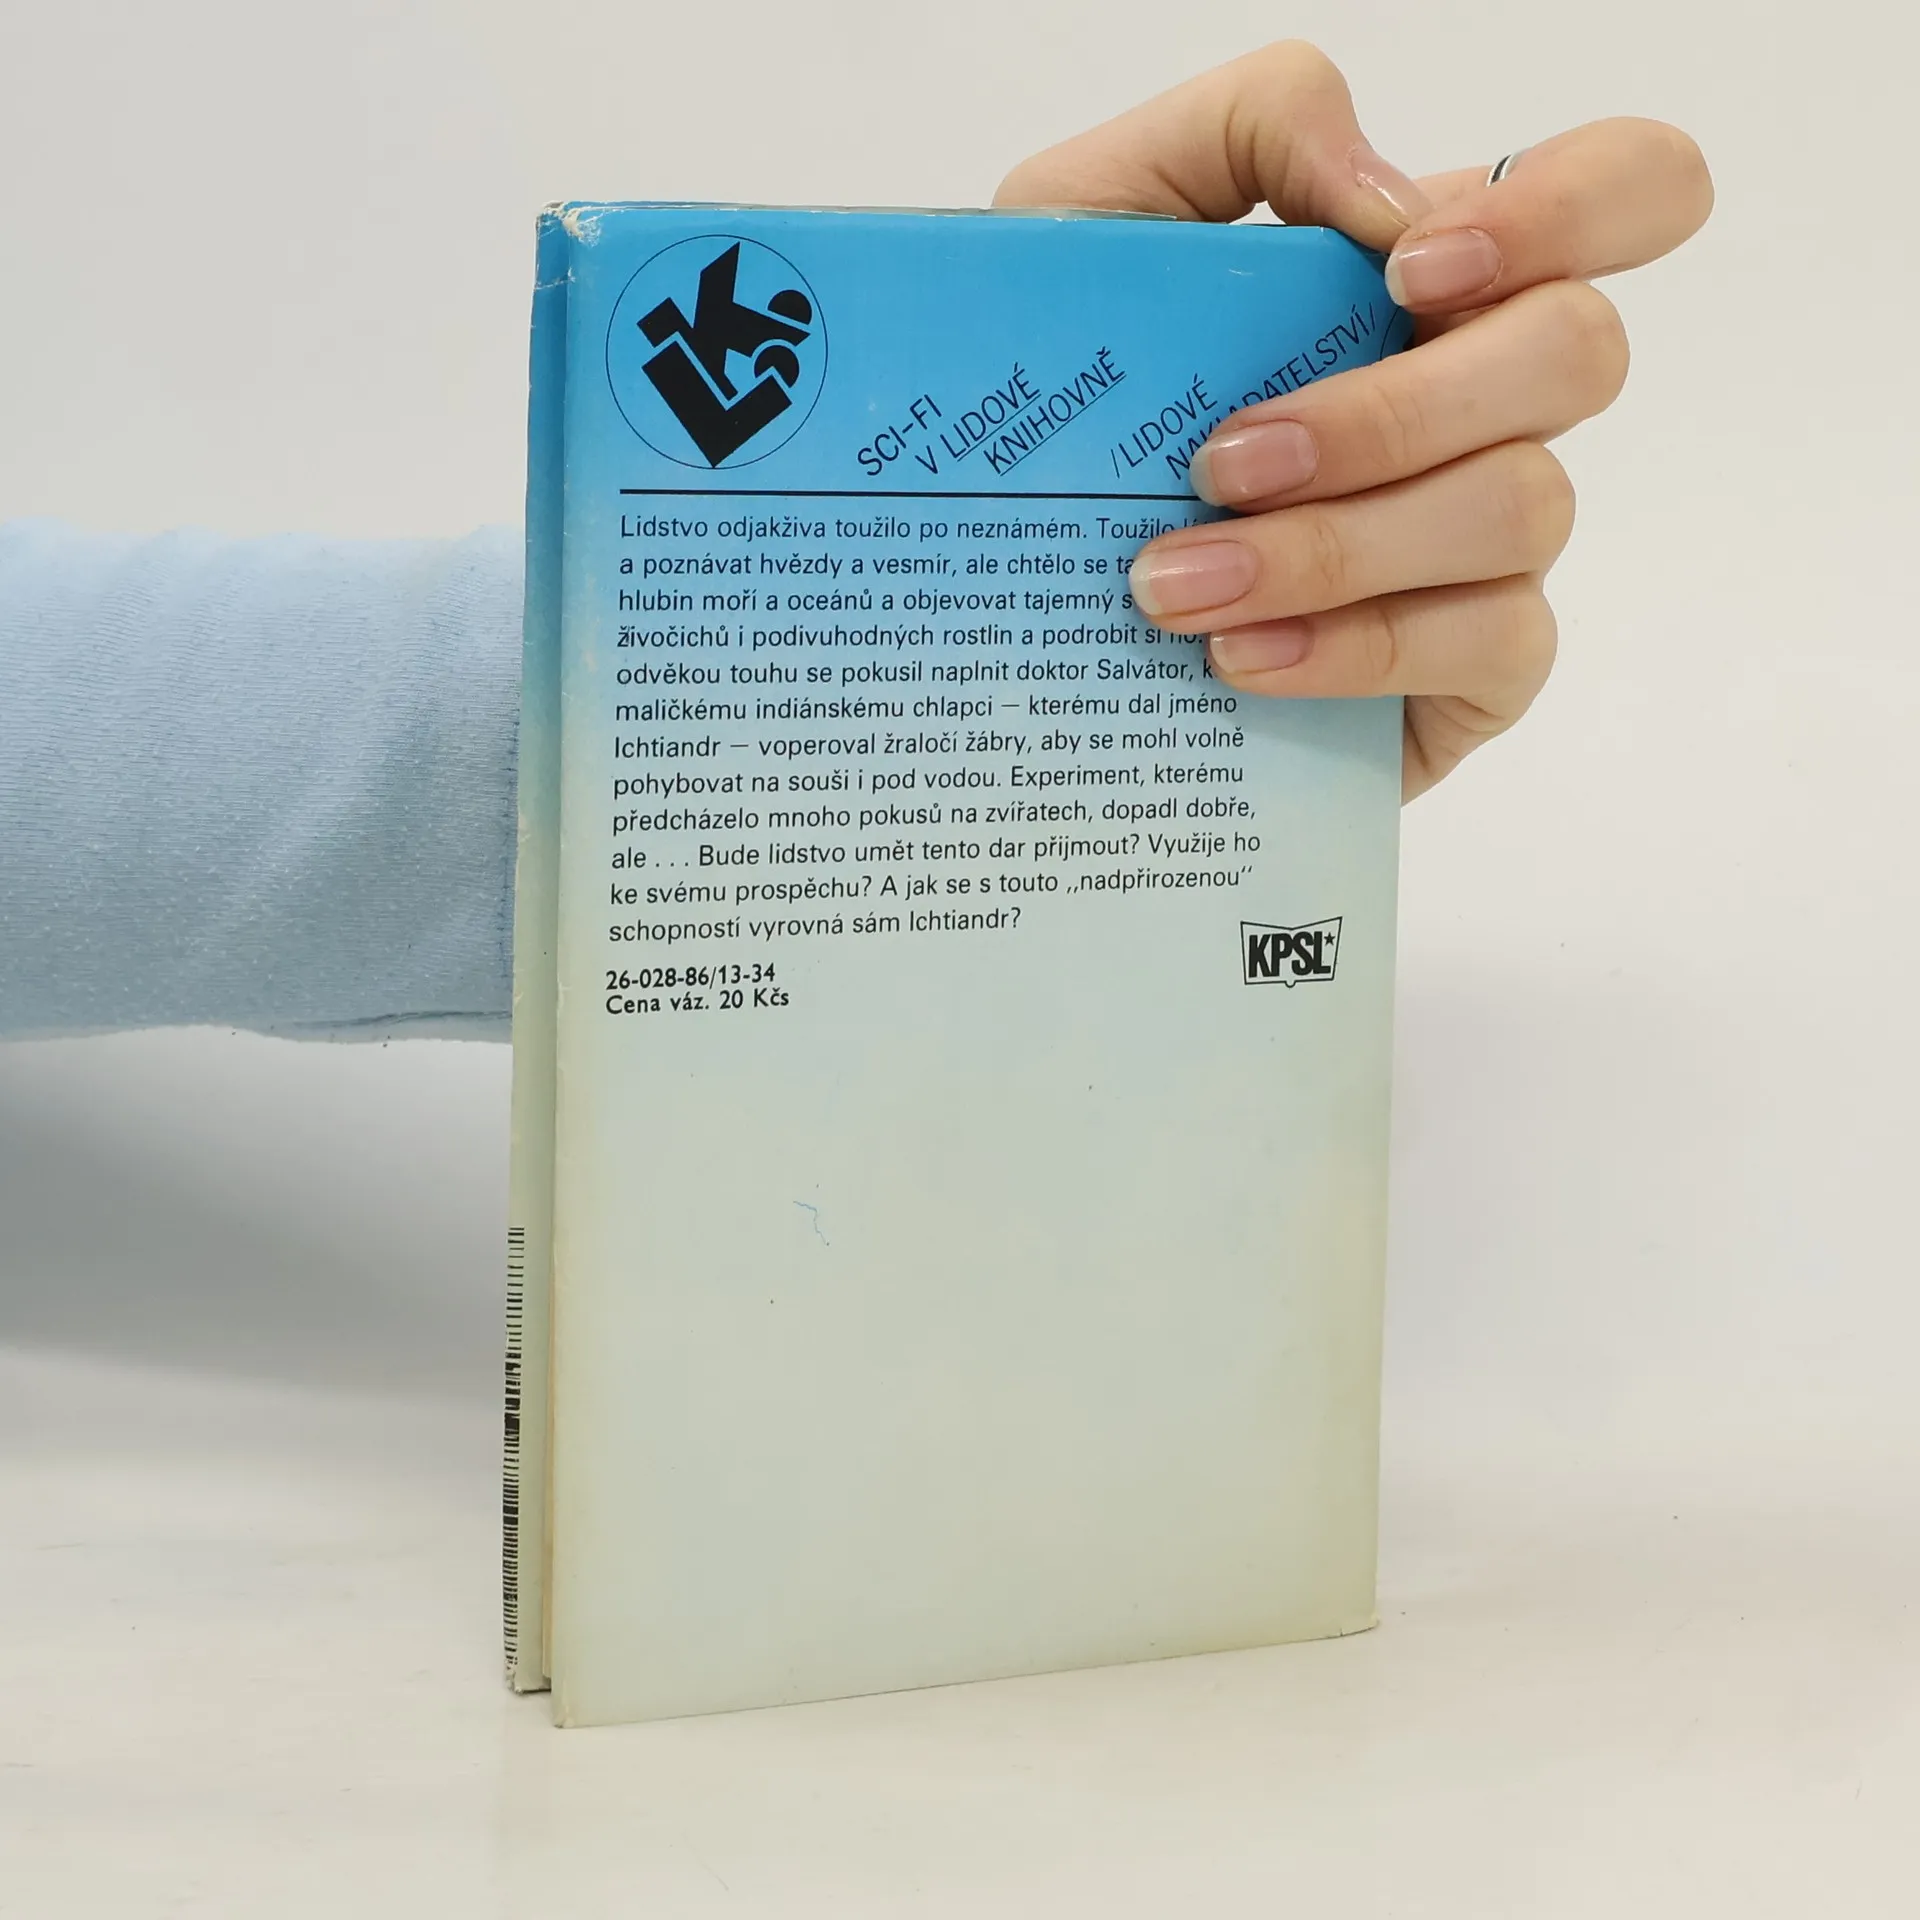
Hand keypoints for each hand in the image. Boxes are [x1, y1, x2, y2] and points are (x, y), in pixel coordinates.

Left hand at [996, 44, 1711, 798]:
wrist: (1018, 582)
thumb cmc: (1070, 394)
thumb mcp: (1099, 216)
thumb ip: (1246, 130)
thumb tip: (1381, 196)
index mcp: (1434, 278)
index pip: (1624, 190)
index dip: (1568, 207)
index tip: (1405, 272)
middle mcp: (1492, 401)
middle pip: (1579, 353)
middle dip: (1395, 411)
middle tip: (1222, 462)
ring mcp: (1498, 540)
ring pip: (1523, 506)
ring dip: (1337, 546)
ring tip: (1174, 586)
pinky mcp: (1480, 667)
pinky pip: (1491, 643)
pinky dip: (1354, 649)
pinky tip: (1238, 657)